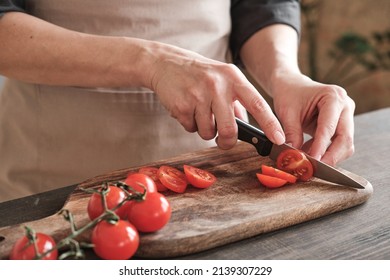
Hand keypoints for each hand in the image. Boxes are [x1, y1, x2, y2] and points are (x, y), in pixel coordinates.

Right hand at [148, 43, 284, 149]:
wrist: (166, 63)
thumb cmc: (199, 74)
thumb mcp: (223, 79)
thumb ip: (237, 102)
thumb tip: (247, 128)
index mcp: (234, 78)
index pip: (258, 104)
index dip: (271, 124)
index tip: (280, 139)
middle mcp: (218, 85)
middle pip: (230, 129)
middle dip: (227, 141)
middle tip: (223, 140)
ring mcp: (198, 95)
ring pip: (208, 132)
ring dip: (204, 130)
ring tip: (199, 112)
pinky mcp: (182, 105)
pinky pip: (191, 128)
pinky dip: (190, 124)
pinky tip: (187, 108)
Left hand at [271, 72, 355, 165]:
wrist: (292, 86)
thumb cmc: (289, 95)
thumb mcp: (286, 112)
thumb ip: (291, 133)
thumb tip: (294, 156)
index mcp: (333, 97)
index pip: (329, 127)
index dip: (321, 147)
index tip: (312, 161)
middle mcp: (345, 105)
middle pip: (345, 139)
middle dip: (330, 157)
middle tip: (314, 169)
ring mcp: (346, 116)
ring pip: (345, 145)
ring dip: (328, 156)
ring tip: (306, 157)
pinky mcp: (342, 125)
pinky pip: (338, 144)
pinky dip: (324, 152)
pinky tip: (307, 151)